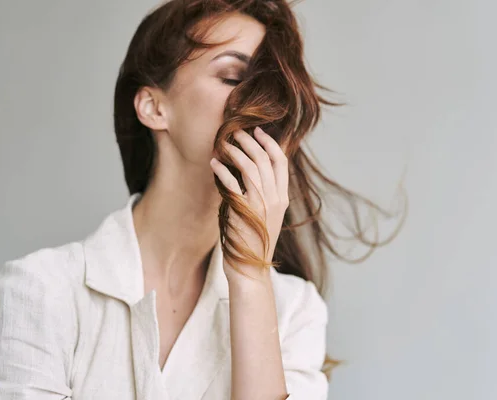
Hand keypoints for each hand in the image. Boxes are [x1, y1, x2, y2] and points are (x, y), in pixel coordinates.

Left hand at [210, 126, 288, 279]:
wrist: (251, 269)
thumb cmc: (254, 242)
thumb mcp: (266, 214)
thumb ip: (263, 193)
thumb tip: (250, 170)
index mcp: (282, 198)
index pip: (281, 161)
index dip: (270, 143)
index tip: (258, 131)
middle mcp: (275, 199)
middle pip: (265, 159)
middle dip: (250, 141)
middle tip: (236, 131)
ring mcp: (261, 205)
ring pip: (251, 166)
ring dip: (236, 151)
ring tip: (224, 143)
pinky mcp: (243, 212)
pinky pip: (232, 183)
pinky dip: (222, 171)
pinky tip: (213, 164)